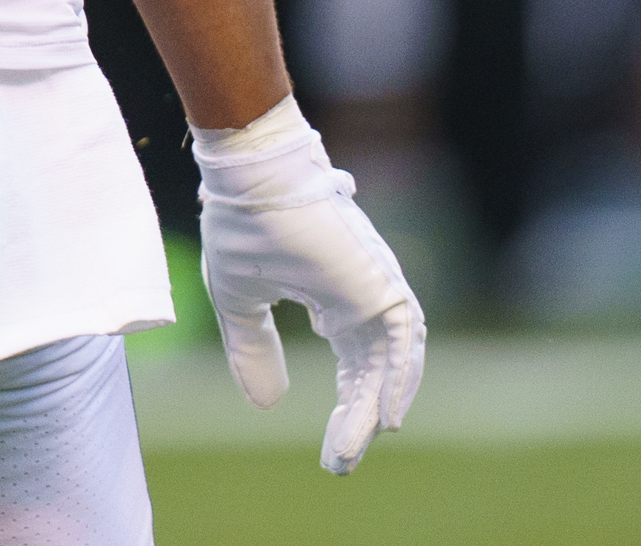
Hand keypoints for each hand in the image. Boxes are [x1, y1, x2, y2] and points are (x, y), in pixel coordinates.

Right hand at [195, 99, 425, 474]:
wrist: (251, 178)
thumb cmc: (242, 227)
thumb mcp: (238, 302)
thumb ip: (254, 350)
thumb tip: (266, 404)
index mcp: (333, 302)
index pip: (353, 370)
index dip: (347, 410)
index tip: (335, 454)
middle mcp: (362, 300)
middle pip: (374, 374)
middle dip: (359, 420)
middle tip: (340, 463)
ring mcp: (376, 289)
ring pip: (392, 362)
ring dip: (378, 406)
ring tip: (358, 447)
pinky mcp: (382, 281)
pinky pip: (402, 338)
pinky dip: (399, 377)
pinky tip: (387, 414)